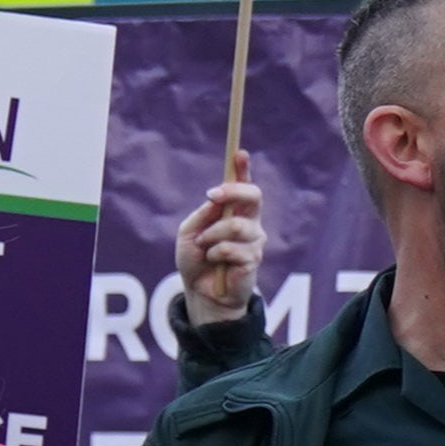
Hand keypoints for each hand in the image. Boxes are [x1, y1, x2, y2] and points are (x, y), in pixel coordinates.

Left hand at [176, 175, 266, 325]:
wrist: (201, 291)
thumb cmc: (197, 260)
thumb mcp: (190, 231)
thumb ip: (203, 214)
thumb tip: (217, 199)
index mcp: (234, 212)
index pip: (243, 187)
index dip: (243, 169)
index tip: (239, 154)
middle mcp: (249, 223)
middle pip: (254, 196)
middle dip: (233, 192)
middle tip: (212, 196)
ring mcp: (254, 241)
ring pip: (237, 225)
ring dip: (213, 235)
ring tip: (205, 248)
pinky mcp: (253, 259)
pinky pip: (233, 248)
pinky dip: (216, 253)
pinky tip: (215, 262)